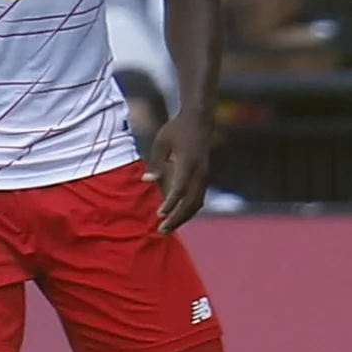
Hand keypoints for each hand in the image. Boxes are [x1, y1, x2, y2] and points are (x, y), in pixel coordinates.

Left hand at [144, 112, 212, 233]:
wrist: (199, 121)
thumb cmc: (176, 130)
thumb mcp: (162, 142)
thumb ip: (155, 162)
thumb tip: (146, 181)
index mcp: (189, 163)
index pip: (181, 188)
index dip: (171, 203)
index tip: (160, 215)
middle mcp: (200, 172)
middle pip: (191, 201)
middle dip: (177, 218)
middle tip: (161, 230)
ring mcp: (205, 176)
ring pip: (197, 203)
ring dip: (183, 218)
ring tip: (167, 229)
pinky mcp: (204, 178)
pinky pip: (199, 199)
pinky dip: (189, 210)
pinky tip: (177, 218)